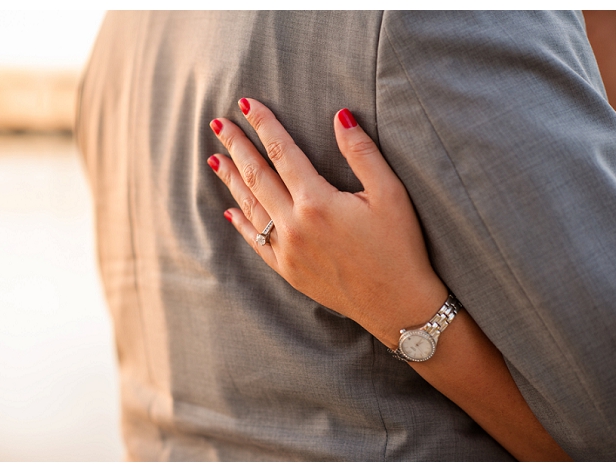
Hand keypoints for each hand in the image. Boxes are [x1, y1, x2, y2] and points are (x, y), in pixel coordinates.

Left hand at [207, 99, 570, 460]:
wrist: (398, 305)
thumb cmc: (399, 247)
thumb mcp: (390, 194)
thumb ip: (361, 153)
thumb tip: (340, 116)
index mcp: (317, 201)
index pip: (282, 152)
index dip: (264, 125)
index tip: (246, 104)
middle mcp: (294, 225)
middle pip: (257, 176)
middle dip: (237, 146)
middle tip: (219, 124)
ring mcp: (287, 251)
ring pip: (250, 207)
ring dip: (231, 180)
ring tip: (215, 159)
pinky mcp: (288, 271)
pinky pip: (255, 242)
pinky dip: (241, 223)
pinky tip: (230, 210)